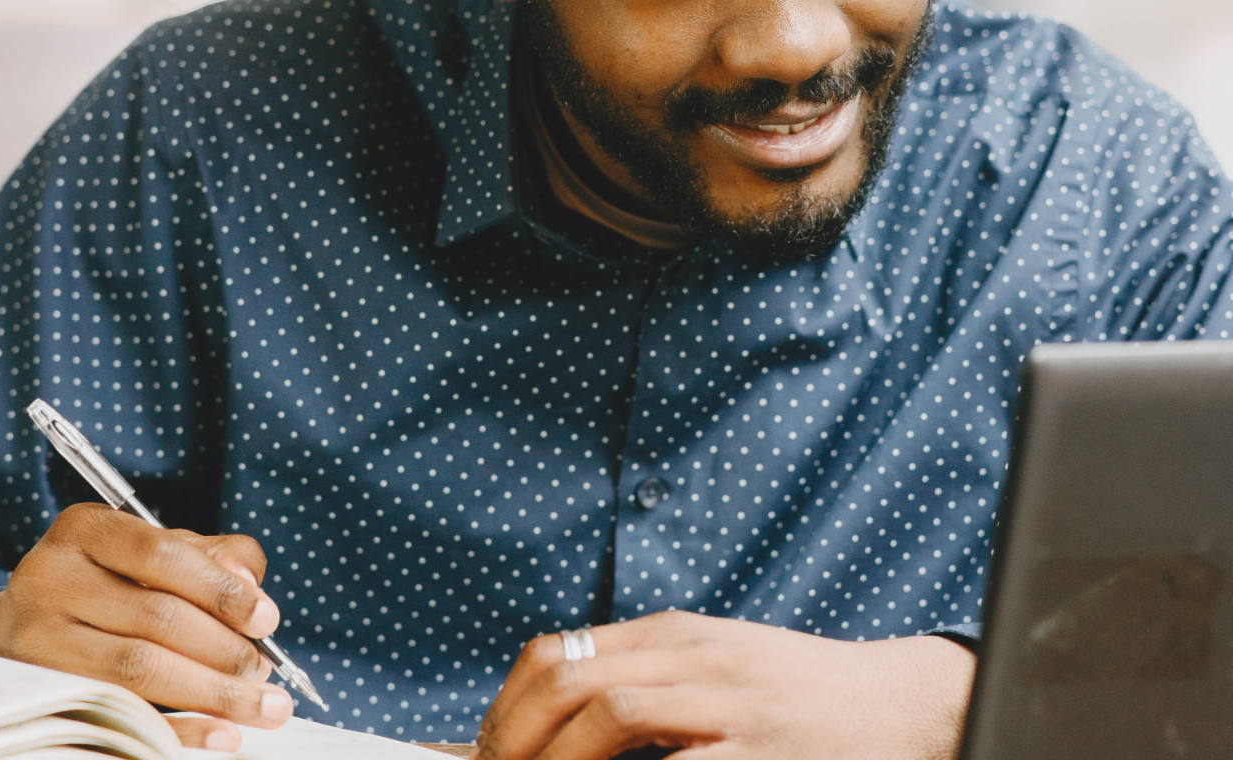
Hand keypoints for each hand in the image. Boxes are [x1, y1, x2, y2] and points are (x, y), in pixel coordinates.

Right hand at [0, 503, 292, 751]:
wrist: (15, 629)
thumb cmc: (107, 583)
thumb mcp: (154, 553)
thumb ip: (212, 557)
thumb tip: (250, 583)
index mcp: (86, 530)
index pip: (162, 556)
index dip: (221, 591)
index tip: (268, 621)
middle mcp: (49, 579)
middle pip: (155, 618)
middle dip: (224, 651)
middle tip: (266, 675)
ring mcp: (32, 640)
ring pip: (136, 669)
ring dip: (211, 694)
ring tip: (261, 707)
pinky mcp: (36, 693)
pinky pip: (116, 716)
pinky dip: (175, 730)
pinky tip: (217, 736)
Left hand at [475, 611, 974, 759]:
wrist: (894, 702)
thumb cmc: (794, 689)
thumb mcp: (713, 661)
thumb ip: (648, 675)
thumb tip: (566, 711)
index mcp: (672, 634)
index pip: (559, 654)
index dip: (506, 707)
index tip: (488, 750)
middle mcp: (690, 656)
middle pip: (570, 680)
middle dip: (513, 738)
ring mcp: (725, 701)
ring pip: (612, 712)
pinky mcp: (759, 749)